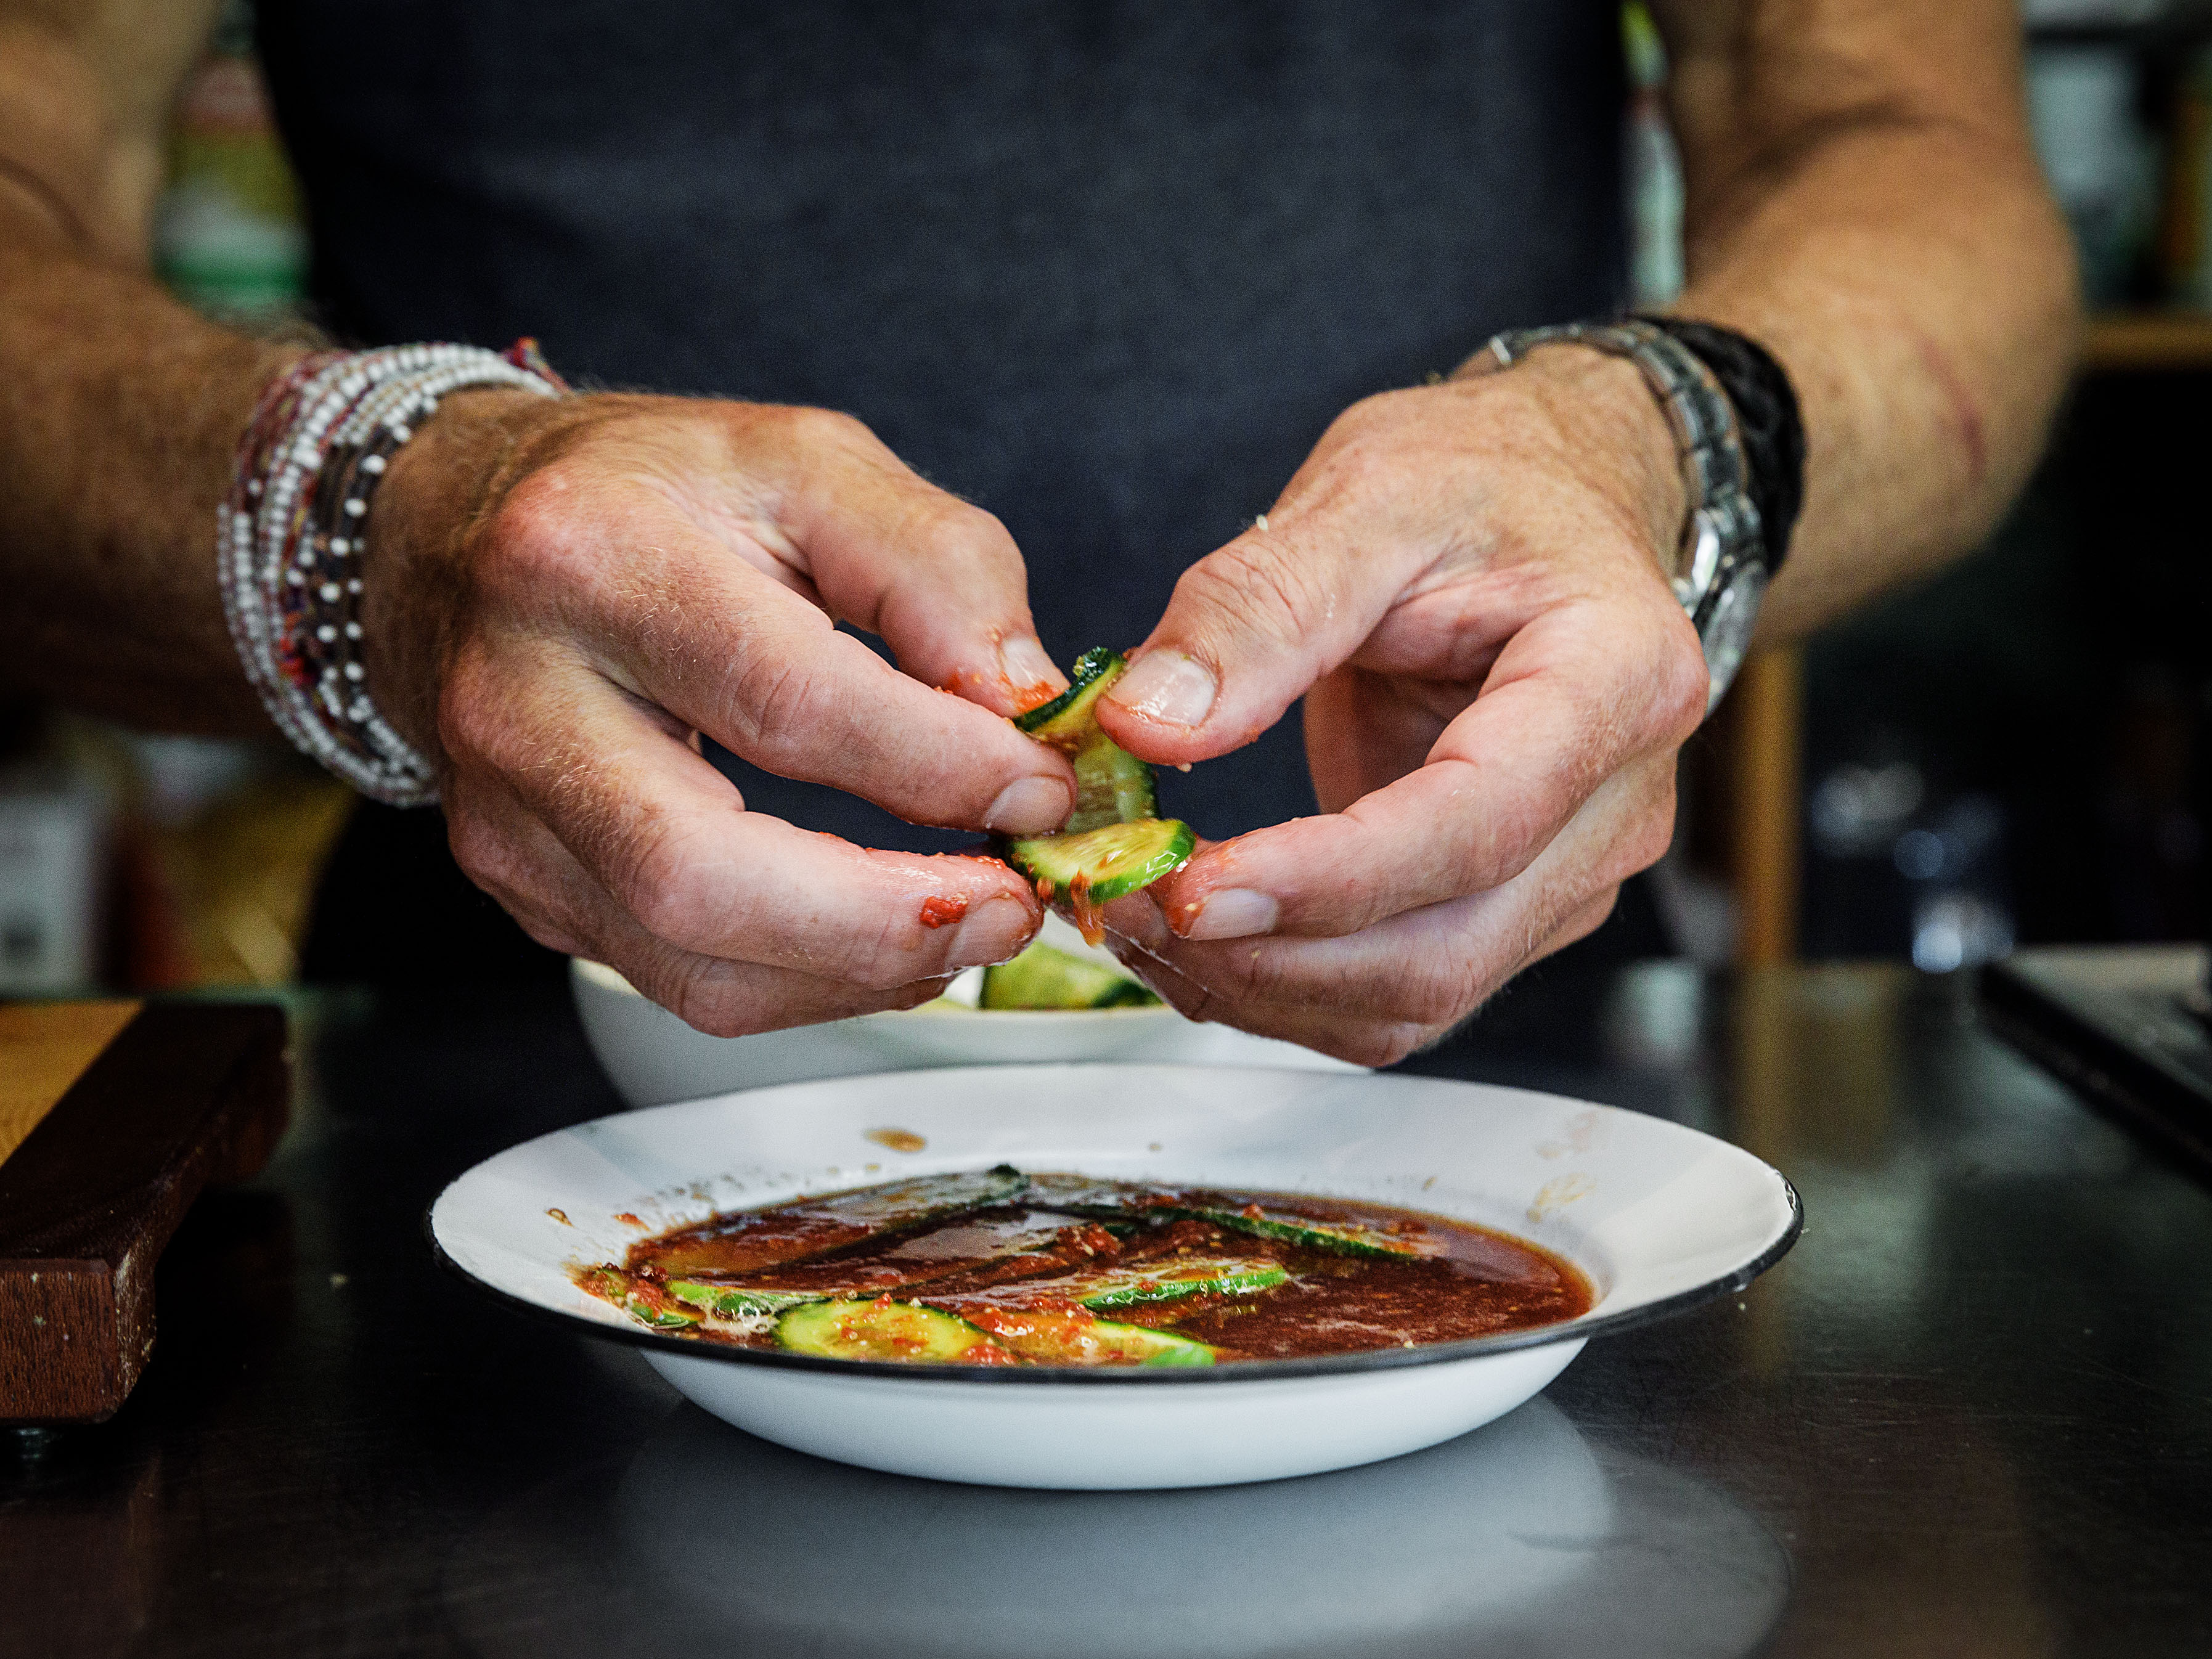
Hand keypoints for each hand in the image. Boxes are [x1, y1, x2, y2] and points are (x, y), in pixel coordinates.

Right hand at [361, 391, 1077, 1033]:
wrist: (456, 526)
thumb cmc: (651, 491)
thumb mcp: (809, 464)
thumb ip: (939, 569)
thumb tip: (1027, 707)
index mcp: (589, 558)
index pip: (785, 699)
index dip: (936, 766)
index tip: (1041, 788)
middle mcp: (517, 699)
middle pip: (702, 876)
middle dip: (886, 922)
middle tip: (1010, 905)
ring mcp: (503, 813)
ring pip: (689, 965)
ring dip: (859, 975)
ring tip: (971, 928)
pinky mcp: (518, 885)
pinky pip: (677, 981)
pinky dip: (806, 981)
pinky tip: (882, 936)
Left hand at [1093, 345, 1710, 1064]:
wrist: (1546, 500)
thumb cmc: (1481, 483)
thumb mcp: (1368, 495)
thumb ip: (1257, 607)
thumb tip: (1146, 725)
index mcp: (1615, 681)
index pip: (1474, 826)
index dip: (1325, 880)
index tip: (1189, 886)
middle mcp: (1615, 807)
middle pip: (1445, 950)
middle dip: (1270, 957)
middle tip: (1125, 903)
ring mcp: (1567, 872)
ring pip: (1415, 998)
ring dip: (1264, 988)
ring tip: (1139, 917)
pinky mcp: (1505, 907)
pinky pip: (1394, 993)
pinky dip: (1285, 988)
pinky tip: (1197, 937)